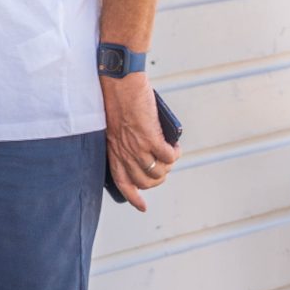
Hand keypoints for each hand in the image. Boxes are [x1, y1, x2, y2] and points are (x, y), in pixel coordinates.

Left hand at [101, 72, 177, 210]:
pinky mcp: (150, 137)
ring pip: (158, 172)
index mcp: (113, 151)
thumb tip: (145, 149)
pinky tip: (176, 148)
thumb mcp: (114, 126)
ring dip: (168, 168)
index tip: (142, 207)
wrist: (119, 82)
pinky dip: (175, 155)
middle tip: (164, 170)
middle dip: (157, 180)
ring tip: (171, 156)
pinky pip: (168, 157)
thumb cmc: (116, 98)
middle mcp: (124, 153)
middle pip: (144, 181)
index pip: (123, 183)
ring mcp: (137, 147)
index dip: (134, 197)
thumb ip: (125, 141)